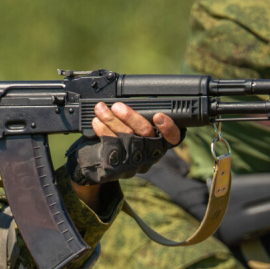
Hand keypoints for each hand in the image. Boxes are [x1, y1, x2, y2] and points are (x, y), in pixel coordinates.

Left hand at [66, 102, 183, 185]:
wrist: (96, 164)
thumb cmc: (118, 141)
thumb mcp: (130, 128)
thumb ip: (134, 118)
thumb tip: (128, 98)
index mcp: (159, 144)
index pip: (173, 139)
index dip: (169, 128)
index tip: (158, 116)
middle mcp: (150, 156)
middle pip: (146, 134)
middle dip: (130, 117)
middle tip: (117, 106)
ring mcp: (135, 164)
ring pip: (127, 139)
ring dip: (112, 121)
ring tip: (101, 109)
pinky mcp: (118, 169)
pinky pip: (112, 148)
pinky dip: (103, 132)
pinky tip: (96, 123)